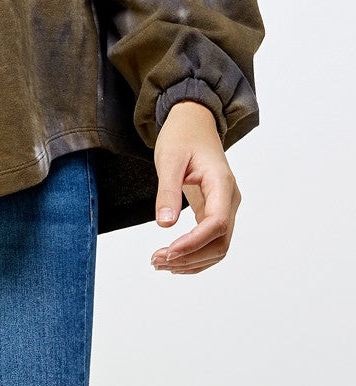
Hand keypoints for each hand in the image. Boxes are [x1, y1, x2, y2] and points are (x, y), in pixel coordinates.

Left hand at [149, 100, 241, 274]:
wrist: (193, 123)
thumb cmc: (182, 135)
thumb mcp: (169, 158)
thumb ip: (168, 191)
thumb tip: (165, 225)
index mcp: (222, 183)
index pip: (217, 223)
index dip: (195, 242)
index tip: (169, 251)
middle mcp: (229, 199)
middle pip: (220, 242)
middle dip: (190, 257)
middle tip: (156, 260)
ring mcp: (225, 207)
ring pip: (217, 247)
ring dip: (191, 261)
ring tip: (159, 262)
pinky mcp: (215, 210)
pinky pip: (211, 240)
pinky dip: (194, 254)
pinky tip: (173, 259)